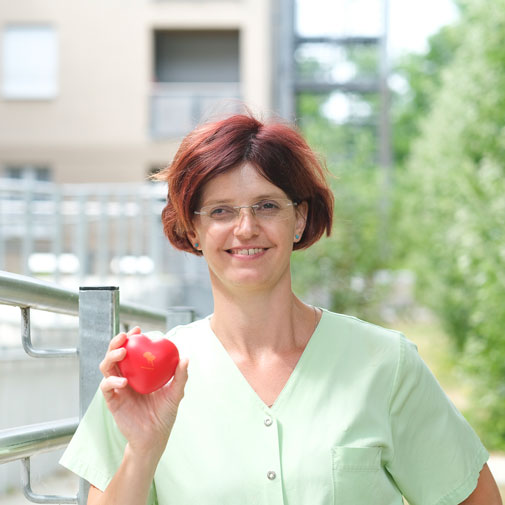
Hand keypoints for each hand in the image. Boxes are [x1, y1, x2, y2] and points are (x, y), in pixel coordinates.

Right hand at [99, 327, 188, 454]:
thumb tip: (185, 358)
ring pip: (106, 367)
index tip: (138, 330)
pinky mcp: (112, 401)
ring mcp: (117, 389)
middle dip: (116, 343)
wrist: (155, 438)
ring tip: (122, 353)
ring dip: (112, 357)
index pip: (131, 351)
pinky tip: (123, 381)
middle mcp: (126, 377)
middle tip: (125, 337)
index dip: (131, 338)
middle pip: (115, 355)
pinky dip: (112, 381)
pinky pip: (106, 387)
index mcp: (139, 372)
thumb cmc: (165, 414)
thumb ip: (181, 376)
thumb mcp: (175, 393)